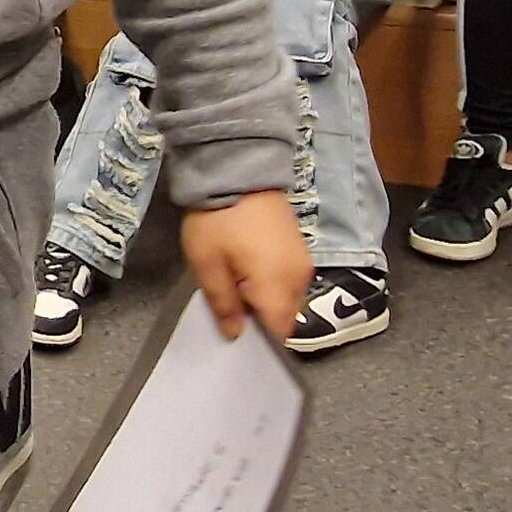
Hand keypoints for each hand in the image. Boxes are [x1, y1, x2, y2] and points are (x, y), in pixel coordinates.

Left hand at [178, 190, 308, 339]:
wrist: (238, 169)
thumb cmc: (217, 220)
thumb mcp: (207, 265)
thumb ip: (223, 304)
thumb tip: (236, 334)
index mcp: (278, 286)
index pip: (279, 333)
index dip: (260, 342)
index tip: (239, 340)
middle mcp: (300, 278)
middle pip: (285, 317)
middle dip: (262, 321)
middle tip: (231, 312)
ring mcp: (304, 262)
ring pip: (288, 299)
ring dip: (267, 301)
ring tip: (237, 289)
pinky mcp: (301, 249)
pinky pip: (289, 280)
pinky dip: (273, 285)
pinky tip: (249, 273)